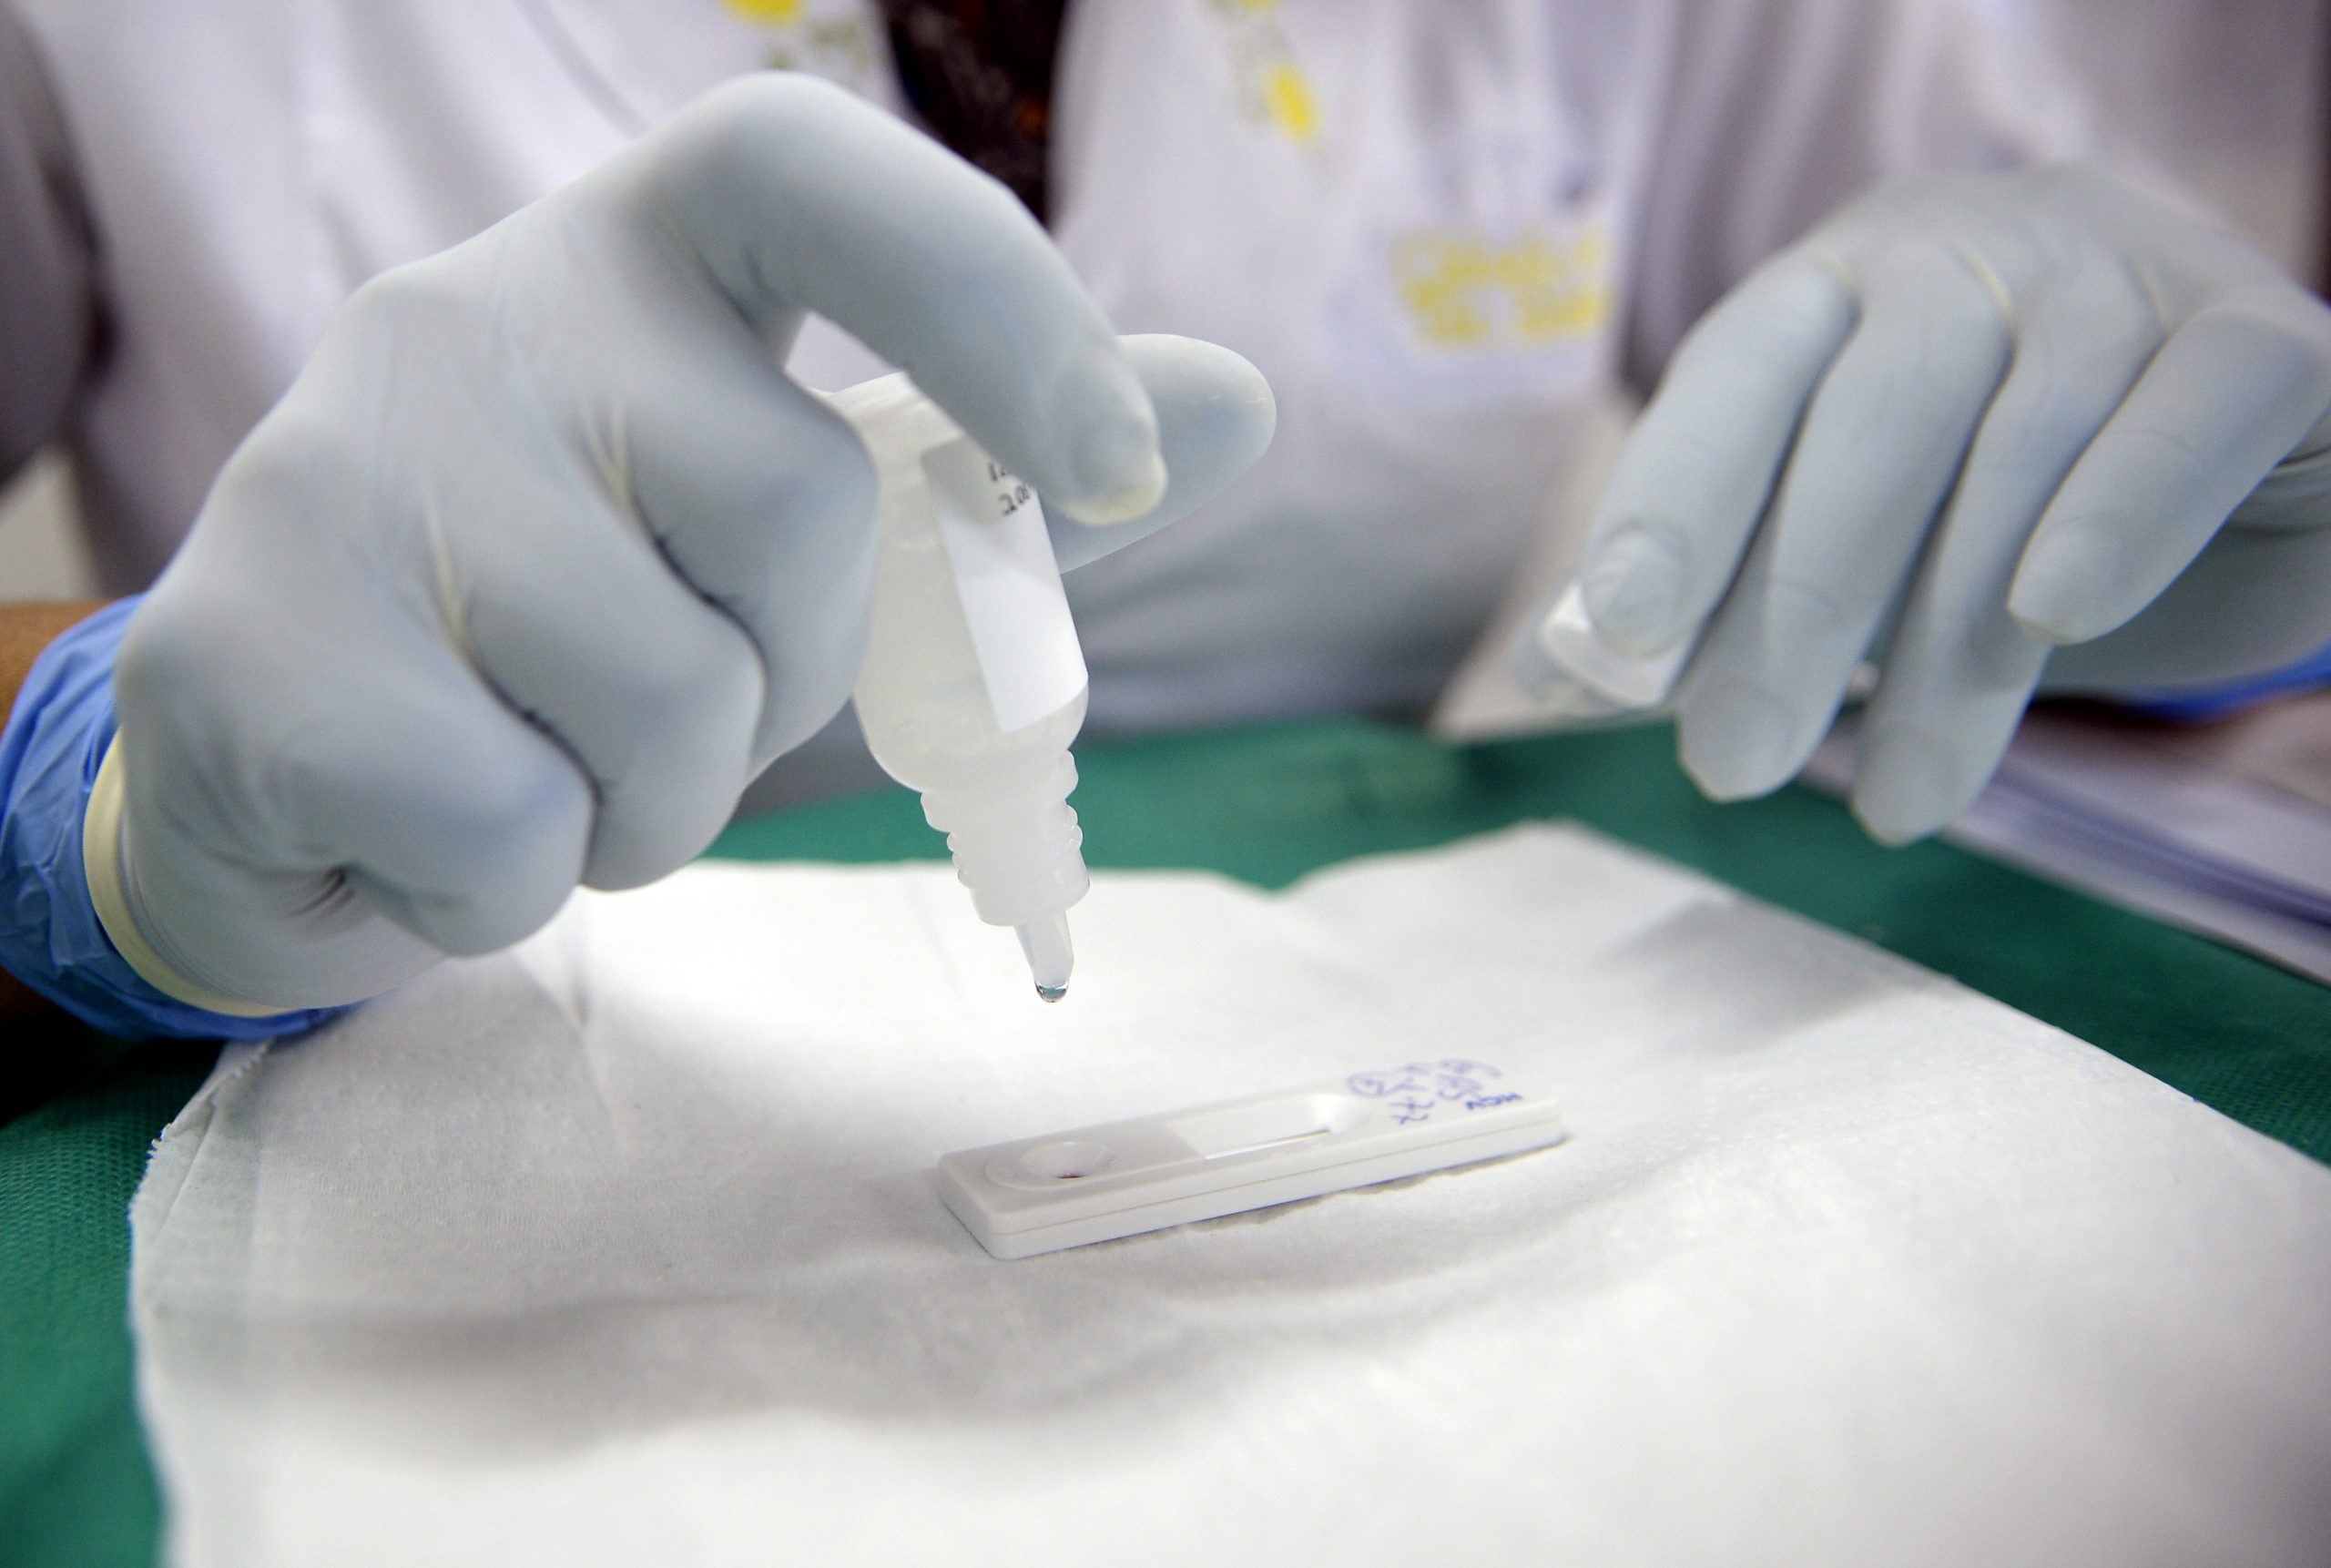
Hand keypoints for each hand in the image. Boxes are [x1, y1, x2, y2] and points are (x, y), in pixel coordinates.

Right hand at [94, 77, 1273, 1016]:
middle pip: (792, 514)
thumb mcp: (783, 529)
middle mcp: (480, 311)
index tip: (1114, 477)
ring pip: (656, 704)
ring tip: (542, 758)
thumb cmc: (582, 625)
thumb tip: (1238, 407)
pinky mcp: (237, 645)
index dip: (995, 303)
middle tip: (667, 689)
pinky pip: (510, 835)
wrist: (286, 753)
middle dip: (780, 670)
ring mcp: (339, 465)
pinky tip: (434, 822)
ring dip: (648, 801)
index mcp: (639, 256)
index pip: (814, 175)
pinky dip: (512, 886)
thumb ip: (993, 471)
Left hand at [1519, 164, 2330, 840]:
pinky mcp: (2259, 342)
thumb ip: (1705, 586)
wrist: (2210, 413)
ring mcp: (2123, 282)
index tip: (1620, 637)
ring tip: (1894, 808)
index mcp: (1835, 285)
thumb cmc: (1972, 482)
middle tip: (1732, 770)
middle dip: (1790, 612)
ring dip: (1945, 648)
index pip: (1735, 374)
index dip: (1673, 497)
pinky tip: (2056, 620)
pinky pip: (2187, 418)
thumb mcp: (1827, 521)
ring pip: (2018, 456)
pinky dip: (2119, 513)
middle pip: (1870, 426)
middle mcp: (1970, 254)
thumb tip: (1555, 681)